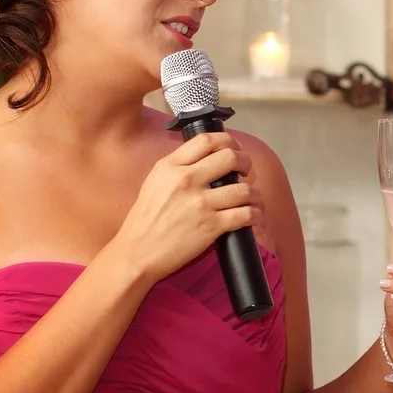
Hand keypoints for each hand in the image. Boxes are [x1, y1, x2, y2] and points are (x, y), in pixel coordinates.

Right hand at [105, 131, 254, 281]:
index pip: (207, 140)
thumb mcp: (155, 183)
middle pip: (231, 157)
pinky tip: (253, 215)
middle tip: (245, 171)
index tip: (235, 148)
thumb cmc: (145, 220)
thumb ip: (178, 168)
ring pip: (244, 189)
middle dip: (245, 162)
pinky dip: (255, 214)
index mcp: (170, 166)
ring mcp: (200, 203)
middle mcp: (186, 180)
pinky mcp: (211, 226)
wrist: (137, 252)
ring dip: (254, 193)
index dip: (228, 141)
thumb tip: (207, 159)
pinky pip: (246, 214)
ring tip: (251, 198)